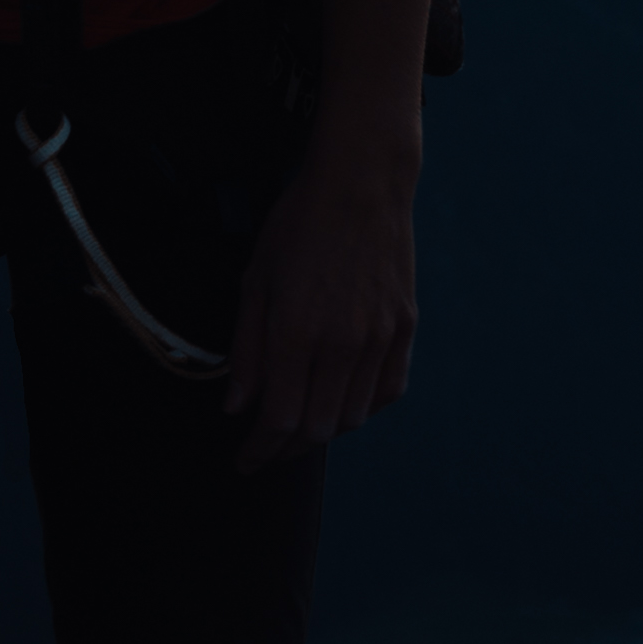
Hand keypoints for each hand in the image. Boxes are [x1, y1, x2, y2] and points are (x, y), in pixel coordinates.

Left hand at [217, 114, 417, 472]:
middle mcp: (341, 342)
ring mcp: (379, 337)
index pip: (279, 418)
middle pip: (317, 428)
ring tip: (303, 425)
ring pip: (354, 416)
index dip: (260, 449)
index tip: (246, 461)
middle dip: (287, 449)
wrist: (362, 183)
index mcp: (296, 330)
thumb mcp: (255, 280)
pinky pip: (388, 390)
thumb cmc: (299, 224)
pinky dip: (365, 407)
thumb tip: (238, 406)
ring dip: (325, 430)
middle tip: (268, 450)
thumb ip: (246, 349)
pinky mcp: (404, 328)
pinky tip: (344, 401)